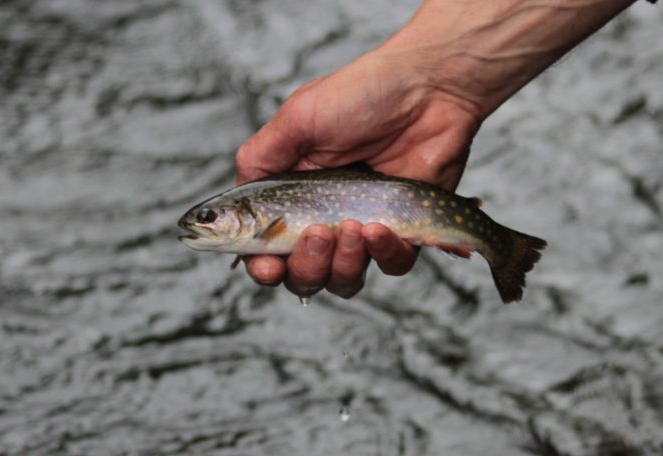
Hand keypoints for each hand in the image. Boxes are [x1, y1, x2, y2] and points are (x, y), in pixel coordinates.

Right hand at [236, 51, 481, 298]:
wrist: (428, 89)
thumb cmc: (361, 93)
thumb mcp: (296, 118)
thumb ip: (260, 160)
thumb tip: (233, 202)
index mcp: (292, 193)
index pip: (266, 247)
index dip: (263, 267)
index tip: (269, 267)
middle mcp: (325, 216)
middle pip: (302, 273)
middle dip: (305, 266)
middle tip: (318, 233)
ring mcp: (365, 227)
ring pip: (344, 279)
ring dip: (342, 264)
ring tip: (352, 227)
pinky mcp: (405, 231)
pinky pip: (392, 266)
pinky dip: (384, 254)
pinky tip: (382, 226)